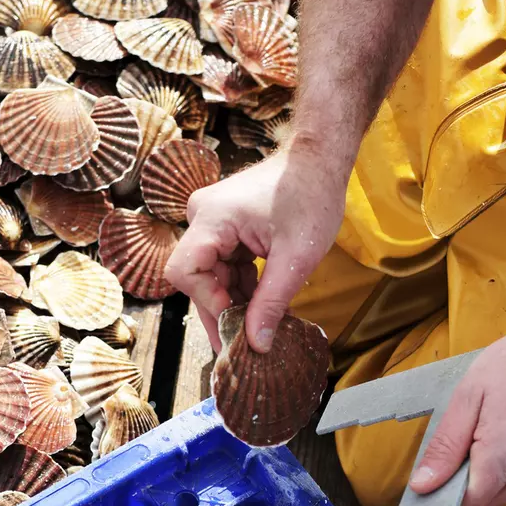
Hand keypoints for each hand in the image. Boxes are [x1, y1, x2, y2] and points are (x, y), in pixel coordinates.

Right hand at [164, 147, 347, 351]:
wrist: (320, 160)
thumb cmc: (312, 196)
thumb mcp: (296, 258)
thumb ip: (272, 302)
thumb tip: (256, 343)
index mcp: (212, 218)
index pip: (185, 272)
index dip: (207, 303)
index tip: (236, 323)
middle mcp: (203, 216)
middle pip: (197, 276)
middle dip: (221, 309)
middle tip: (242, 345)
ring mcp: (213, 220)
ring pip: (211, 274)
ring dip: (234, 299)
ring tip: (258, 327)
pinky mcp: (226, 225)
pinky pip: (224, 263)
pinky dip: (241, 285)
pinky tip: (262, 304)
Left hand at [408, 304, 505, 505]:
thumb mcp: (468, 397)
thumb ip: (445, 447)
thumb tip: (423, 486)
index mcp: (503, 458)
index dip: (447, 495)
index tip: (439, 473)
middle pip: (485, 504)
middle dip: (467, 484)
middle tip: (466, 440)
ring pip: (503, 494)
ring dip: (488, 476)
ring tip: (490, 432)